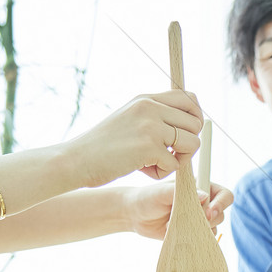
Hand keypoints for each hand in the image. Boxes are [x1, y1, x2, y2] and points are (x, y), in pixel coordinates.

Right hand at [69, 91, 204, 187]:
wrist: (75, 160)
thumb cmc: (102, 147)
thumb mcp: (129, 119)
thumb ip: (155, 116)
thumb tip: (191, 123)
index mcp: (146, 99)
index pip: (189, 98)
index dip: (195, 117)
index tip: (184, 135)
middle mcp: (150, 107)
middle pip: (196, 123)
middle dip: (188, 144)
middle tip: (168, 154)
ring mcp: (150, 126)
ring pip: (192, 143)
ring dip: (179, 160)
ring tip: (155, 163)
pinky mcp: (149, 147)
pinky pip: (175, 165)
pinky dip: (161, 173)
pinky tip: (142, 170)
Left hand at [123, 179, 234, 240]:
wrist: (135, 215)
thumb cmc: (148, 197)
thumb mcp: (162, 192)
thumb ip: (183, 192)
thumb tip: (205, 196)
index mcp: (201, 187)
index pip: (224, 195)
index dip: (221, 204)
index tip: (208, 212)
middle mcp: (204, 203)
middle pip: (221, 214)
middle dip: (208, 220)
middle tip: (192, 221)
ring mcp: (199, 218)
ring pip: (214, 228)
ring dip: (198, 229)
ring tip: (175, 224)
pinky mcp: (193, 232)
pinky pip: (203, 239)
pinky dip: (193, 238)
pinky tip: (176, 232)